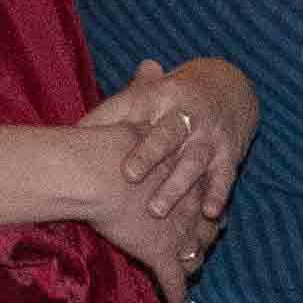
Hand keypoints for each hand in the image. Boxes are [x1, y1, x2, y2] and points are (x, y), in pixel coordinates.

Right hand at [64, 120, 207, 302]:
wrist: (97, 169)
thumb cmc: (109, 147)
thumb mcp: (127, 129)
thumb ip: (131, 129)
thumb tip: (115, 123)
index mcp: (183, 176)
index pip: (203, 194)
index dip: (204, 201)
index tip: (204, 206)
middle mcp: (189, 206)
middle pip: (206, 225)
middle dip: (206, 233)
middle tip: (205, 238)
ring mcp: (178, 233)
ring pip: (194, 254)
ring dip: (193, 262)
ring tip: (192, 266)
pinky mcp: (162, 254)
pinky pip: (175, 281)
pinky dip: (178, 295)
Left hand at [81, 57, 256, 222]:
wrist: (228, 88)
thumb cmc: (170, 98)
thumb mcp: (143, 95)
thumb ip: (110, 113)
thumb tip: (72, 131)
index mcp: (158, 97)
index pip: (133, 109)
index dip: (113, 123)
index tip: (92, 140)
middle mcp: (185, 116)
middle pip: (166, 135)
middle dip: (148, 154)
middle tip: (128, 176)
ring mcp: (209, 136)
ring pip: (193, 161)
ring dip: (176, 186)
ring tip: (156, 209)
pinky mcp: (229, 154)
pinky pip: (224, 176)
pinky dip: (217, 194)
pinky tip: (209, 214)